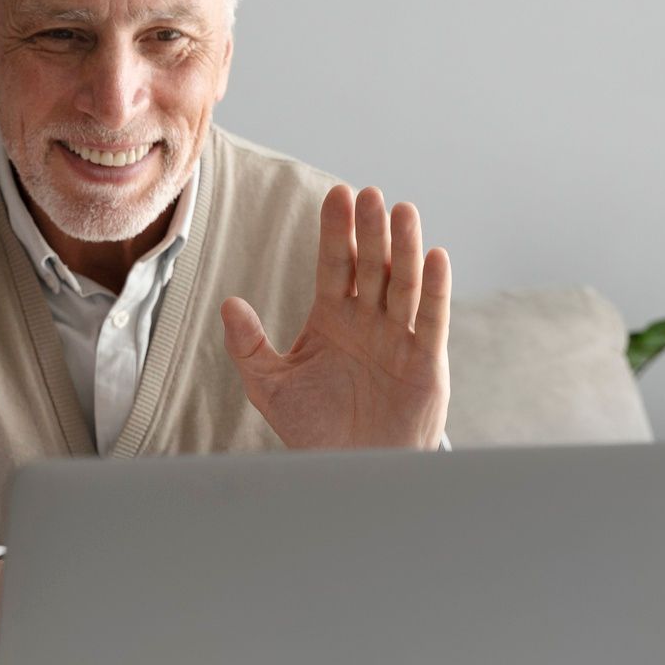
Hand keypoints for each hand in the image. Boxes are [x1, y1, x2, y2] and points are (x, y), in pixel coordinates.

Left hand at [220, 184, 449, 451]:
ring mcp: (399, 336)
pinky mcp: (426, 359)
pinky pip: (431, 318)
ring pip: (403, 282)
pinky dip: (435, 288)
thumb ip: (248, 346)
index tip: (337, 195)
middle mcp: (368, 319)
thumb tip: (229, 304)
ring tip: (402, 211)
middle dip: (369, 230)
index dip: (336, 232)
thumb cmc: (314, 427)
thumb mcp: (270, 386)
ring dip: (404, 248)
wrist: (352, 470)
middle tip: (368, 194)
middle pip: (370, 265)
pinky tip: (435, 256)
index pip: (334, 264)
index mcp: (331, 317)